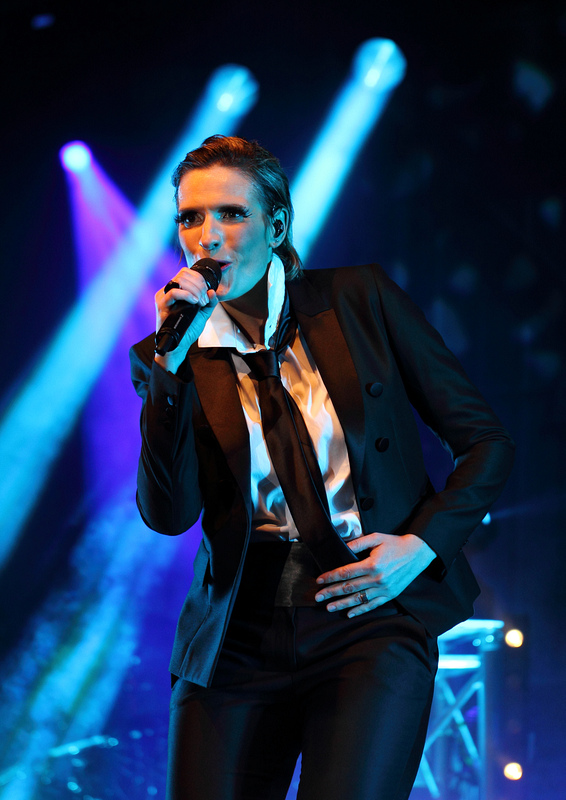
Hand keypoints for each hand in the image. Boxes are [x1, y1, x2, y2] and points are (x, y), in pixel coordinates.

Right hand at [154, 267, 218, 373]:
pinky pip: (173, 293)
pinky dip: (186, 295)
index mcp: (177, 290)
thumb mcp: (203, 314)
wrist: (179, 345)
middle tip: (204, 299)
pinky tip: (194, 302)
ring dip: (195, 289)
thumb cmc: (188, 329)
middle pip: (184, 274)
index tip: (207, 294)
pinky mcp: (161, 305)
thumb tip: (213, 291)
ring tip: (200, 302)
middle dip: (199, 285)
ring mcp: (164, 297)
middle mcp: (169, 291)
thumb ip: (209, 303)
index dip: (199, 279)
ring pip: (179, 280)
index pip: (186, 273)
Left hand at [314, 533, 435, 616]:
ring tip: (329, 607)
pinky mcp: (390, 595)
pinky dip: (360, 610)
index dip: (330, 577)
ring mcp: (384, 589)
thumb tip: (342, 546)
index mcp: (372, 565)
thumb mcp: (376, 538)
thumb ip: (358, 542)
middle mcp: (377, 579)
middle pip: (349, 588)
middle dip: (331, 592)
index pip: (345, 572)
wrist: (417, 553)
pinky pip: (372, 605)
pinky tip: (349, 613)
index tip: (319, 580)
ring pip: (358, 599)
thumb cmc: (395, 544)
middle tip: (318, 597)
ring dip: (342, 604)